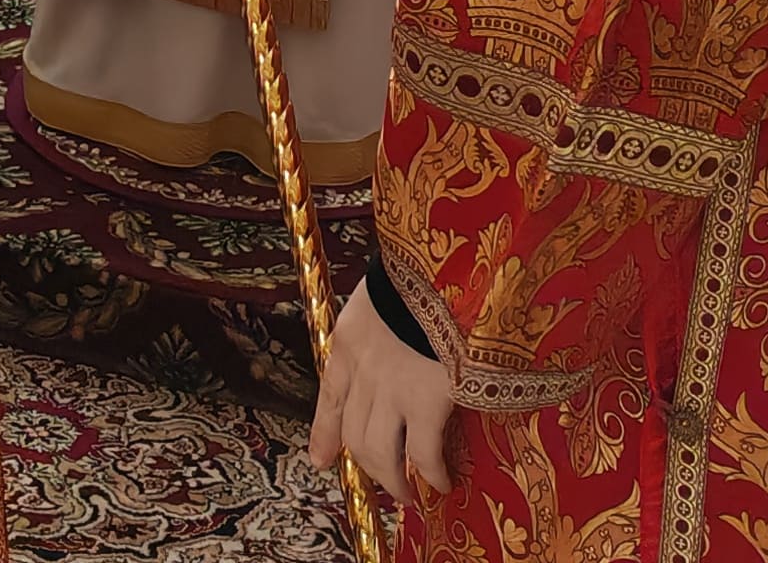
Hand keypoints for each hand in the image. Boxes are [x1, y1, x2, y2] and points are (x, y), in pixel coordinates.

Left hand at [308, 281, 459, 505]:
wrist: (446, 270)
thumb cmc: (426, 274)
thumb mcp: (387, 295)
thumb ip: (384, 324)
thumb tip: (399, 336)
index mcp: (349, 341)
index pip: (329, 396)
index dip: (324, 434)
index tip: (320, 460)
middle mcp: (362, 370)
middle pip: (353, 434)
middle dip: (367, 466)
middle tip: (385, 486)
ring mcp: (391, 388)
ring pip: (380, 453)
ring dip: (393, 481)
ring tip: (410, 496)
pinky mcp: (427, 401)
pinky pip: (422, 455)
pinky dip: (431, 475)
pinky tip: (441, 482)